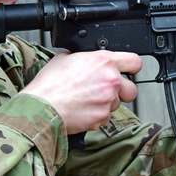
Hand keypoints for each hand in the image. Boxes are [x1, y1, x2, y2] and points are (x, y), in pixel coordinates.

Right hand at [22, 50, 142, 134]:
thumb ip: (83, 57)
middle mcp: (110, 80)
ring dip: (105, 104)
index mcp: (103, 61)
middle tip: (106, 91)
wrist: (41, 107)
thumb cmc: (49, 84)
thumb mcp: (65, 58)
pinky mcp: (102, 117)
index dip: (131, 67)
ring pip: (116, 104)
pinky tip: (82, 110)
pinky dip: (96, 115)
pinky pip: (105, 117)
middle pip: (131, 89)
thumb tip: (85, 59)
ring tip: (85, 101)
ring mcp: (108, 100)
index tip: (128, 71)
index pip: (134, 62)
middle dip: (122, 91)